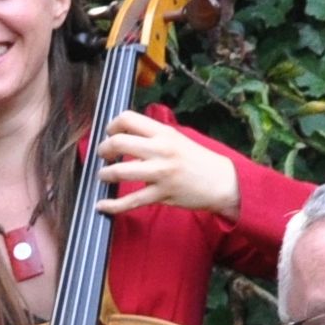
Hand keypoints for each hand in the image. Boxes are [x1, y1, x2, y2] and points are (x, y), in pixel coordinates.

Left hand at [94, 110, 238, 218]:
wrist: (223, 182)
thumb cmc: (197, 160)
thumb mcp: (177, 139)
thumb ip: (152, 136)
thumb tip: (123, 135)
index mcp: (164, 133)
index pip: (127, 119)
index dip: (111, 126)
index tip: (109, 134)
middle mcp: (161, 150)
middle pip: (118, 142)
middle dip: (103, 149)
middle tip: (104, 155)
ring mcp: (161, 173)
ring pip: (120, 171)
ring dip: (105, 174)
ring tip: (104, 175)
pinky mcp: (161, 194)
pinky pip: (130, 201)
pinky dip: (112, 205)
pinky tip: (102, 205)